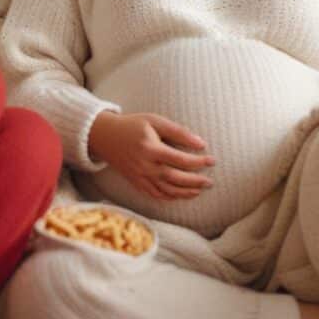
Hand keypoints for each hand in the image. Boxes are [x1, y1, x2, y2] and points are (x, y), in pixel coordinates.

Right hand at [88, 111, 214, 199]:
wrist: (106, 136)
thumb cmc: (133, 125)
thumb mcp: (155, 121)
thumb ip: (178, 132)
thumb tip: (201, 143)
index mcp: (151, 149)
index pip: (180, 160)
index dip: (198, 162)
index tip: (212, 160)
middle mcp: (145, 166)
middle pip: (175, 179)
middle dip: (195, 182)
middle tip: (210, 182)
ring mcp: (140, 177)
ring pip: (166, 191)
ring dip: (185, 193)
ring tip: (200, 190)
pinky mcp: (136, 183)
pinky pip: (155, 195)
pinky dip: (170, 197)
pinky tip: (181, 195)